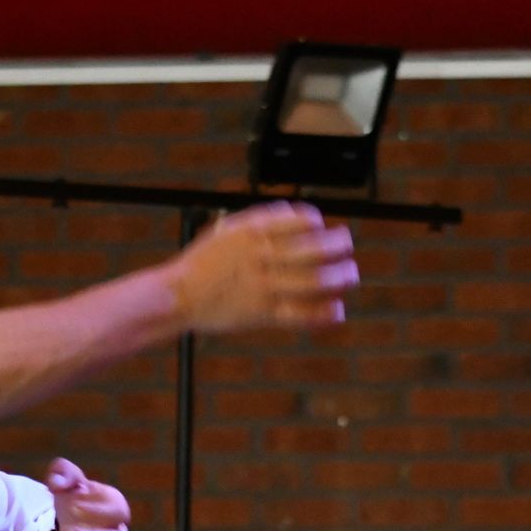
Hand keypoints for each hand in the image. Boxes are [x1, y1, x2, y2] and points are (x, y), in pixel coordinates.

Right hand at [171, 201, 357, 333]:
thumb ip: (262, 221)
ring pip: (314, 281)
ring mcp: (264, 286)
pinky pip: (300, 314)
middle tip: (347, 246)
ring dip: (340, 278)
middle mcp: (262, 256)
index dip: (317, 223)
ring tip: (351, 275)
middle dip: (339, 246)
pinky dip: (322, 314)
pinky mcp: (262, 314)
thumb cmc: (205, 262)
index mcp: (253, 231)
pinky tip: (337, 311)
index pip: (300, 220)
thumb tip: (298, 216)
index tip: (321, 228)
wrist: (179, 295)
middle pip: (315, 249)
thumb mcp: (229, 229)